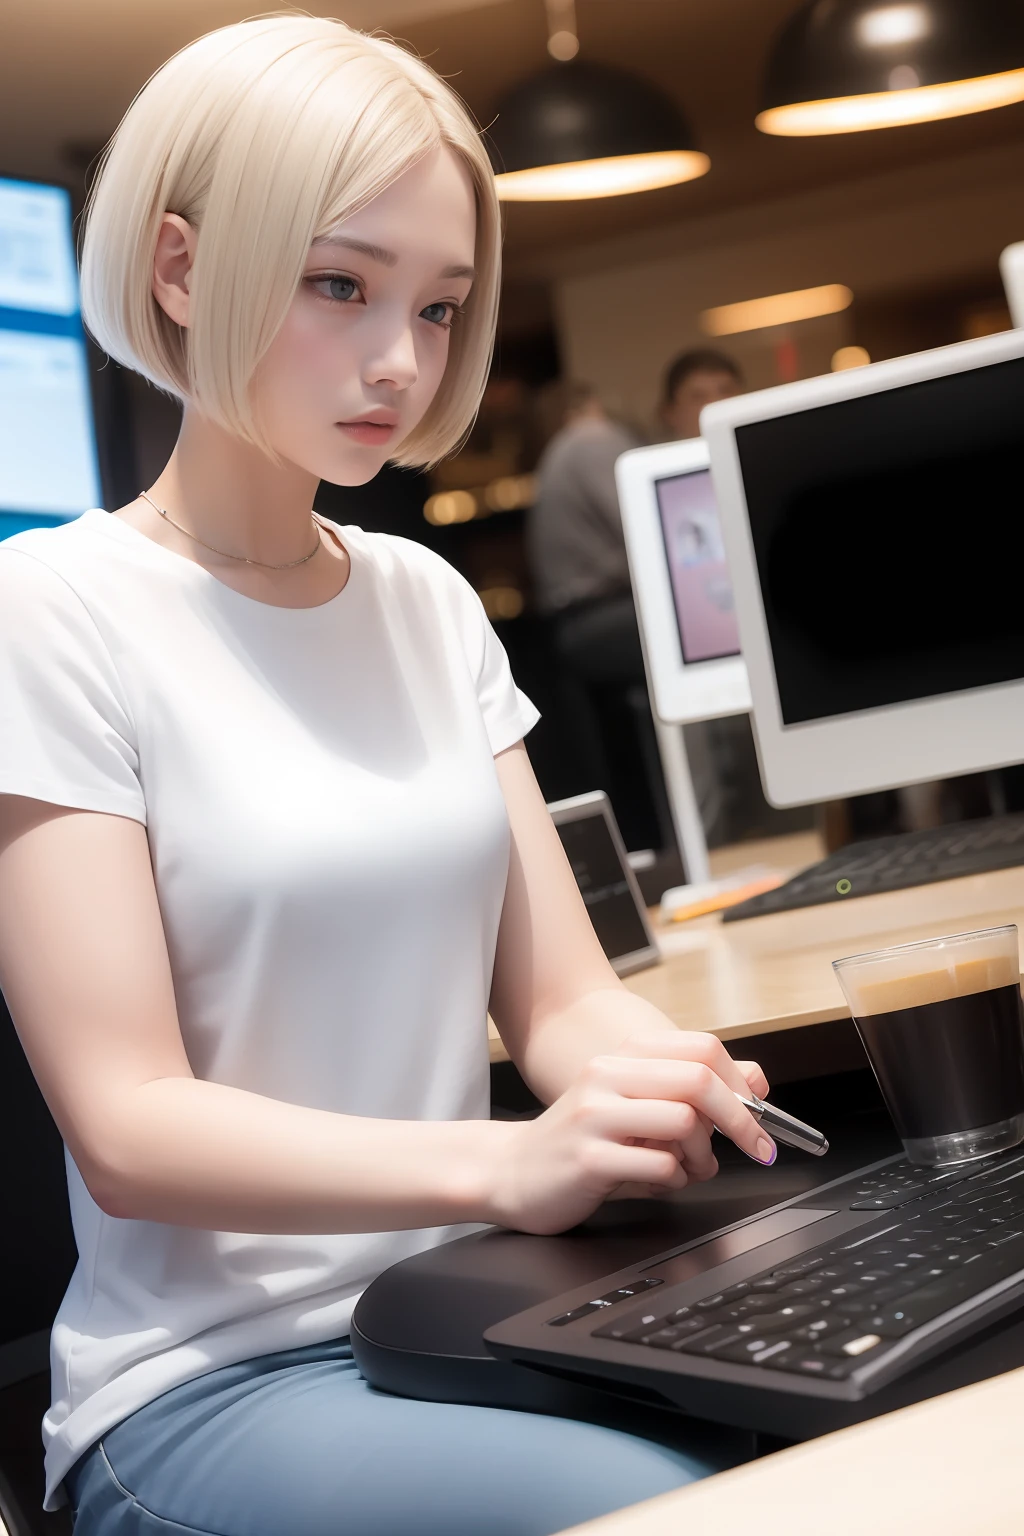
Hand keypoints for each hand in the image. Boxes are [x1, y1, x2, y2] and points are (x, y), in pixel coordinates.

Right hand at [486, 1032, 773, 1235]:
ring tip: (686, 1169)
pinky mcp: (588, 1157)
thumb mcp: (638, 1103)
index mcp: (624, 1055)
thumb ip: (692, 1089)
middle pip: (700, 1081)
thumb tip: (756, 1079)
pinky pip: (660, 1167)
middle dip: (741, 1121)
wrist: (514, 1171)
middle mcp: (608, 1074)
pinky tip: (657, 1183)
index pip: (703, 1048)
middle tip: (756, 1149)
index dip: (743, 1083)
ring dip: (701, 1157)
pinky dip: (674, 1181)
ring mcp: (595, 1114)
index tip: (761, 1115)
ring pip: (684, 1123)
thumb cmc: (583, 1140)